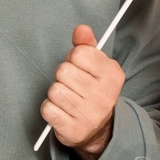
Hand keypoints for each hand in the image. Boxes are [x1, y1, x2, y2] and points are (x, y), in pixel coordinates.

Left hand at [40, 23, 124, 159]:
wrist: (98, 129)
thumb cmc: (92, 89)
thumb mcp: (96, 65)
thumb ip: (87, 45)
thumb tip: (81, 28)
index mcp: (112, 74)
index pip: (78, 53)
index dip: (73, 59)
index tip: (80, 68)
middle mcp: (104, 96)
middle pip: (63, 71)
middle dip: (63, 77)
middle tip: (73, 86)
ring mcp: (89, 115)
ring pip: (54, 90)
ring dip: (56, 94)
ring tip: (68, 99)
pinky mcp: (73, 130)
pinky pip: (47, 109)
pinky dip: (50, 109)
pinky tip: (62, 111)